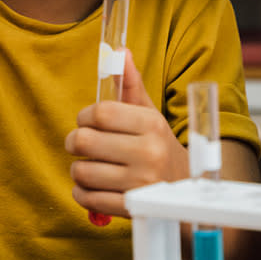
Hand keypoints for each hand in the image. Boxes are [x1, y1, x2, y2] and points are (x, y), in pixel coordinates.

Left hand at [65, 50, 188, 218]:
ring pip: (81, 171)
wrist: (185, 191)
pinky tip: (93, 187)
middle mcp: (148, 153)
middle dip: (75, 142)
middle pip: (83, 141)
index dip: (84, 117)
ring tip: (91, 167)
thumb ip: (131, 84)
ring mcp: (140, 184)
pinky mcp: (130, 209)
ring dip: (79, 169)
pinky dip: (82, 193)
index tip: (87, 122)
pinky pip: (87, 199)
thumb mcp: (149, 114)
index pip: (99, 113)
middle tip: (81, 145)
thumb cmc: (158, 147)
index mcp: (152, 124)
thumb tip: (119, 50)